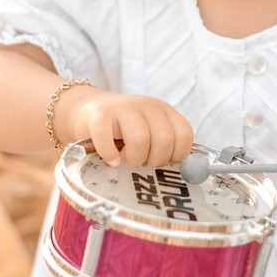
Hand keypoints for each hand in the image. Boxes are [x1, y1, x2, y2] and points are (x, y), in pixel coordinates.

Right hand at [72, 90, 193, 167]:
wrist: (89, 110)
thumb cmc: (124, 131)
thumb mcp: (150, 132)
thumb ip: (167, 146)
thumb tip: (187, 171)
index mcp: (164, 110)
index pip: (184, 134)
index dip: (177, 155)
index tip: (165, 161)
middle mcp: (147, 105)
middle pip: (164, 139)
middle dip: (155, 159)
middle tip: (143, 159)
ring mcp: (123, 107)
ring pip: (140, 139)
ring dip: (134, 157)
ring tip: (126, 156)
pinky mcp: (100, 114)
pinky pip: (108, 139)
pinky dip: (110, 155)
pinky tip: (112, 159)